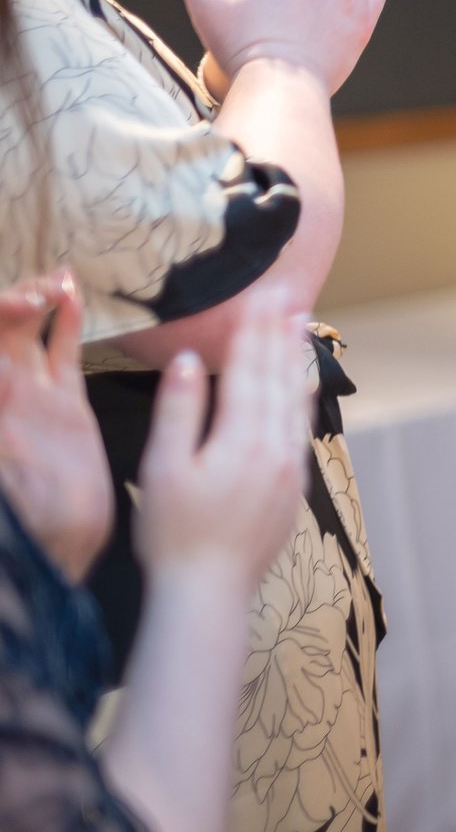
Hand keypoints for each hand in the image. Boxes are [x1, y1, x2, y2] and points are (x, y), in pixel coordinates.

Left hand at [0, 274, 114, 583]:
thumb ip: (6, 427)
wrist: (54, 548)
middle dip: (13, 302)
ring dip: (37, 301)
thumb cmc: (23, 518)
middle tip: (40, 296)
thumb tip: (2, 375)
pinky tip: (72, 296)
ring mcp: (32, 396)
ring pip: (28, 333)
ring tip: (56, 283)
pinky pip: (62, 353)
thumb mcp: (8, 469)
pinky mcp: (66, 405)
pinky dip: (68, 322)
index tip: (21, 307)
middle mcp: (3, 392)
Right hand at [134, 286, 311, 596]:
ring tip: (301, 325)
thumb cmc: (174, 532)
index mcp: (242, 438)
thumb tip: (190, 361)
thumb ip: (180, 411)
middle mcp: (275, 448)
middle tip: (288, 293)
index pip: (250, 371)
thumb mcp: (163, 468)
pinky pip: (302, 430)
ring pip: (297, 401)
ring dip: (296, 361)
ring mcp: (289, 468)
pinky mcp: (293, 487)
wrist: (208, 592)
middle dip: (280, 334)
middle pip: (279, 379)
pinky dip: (304, 400)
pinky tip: (306, 386)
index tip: (261, 295)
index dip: (254, 331)